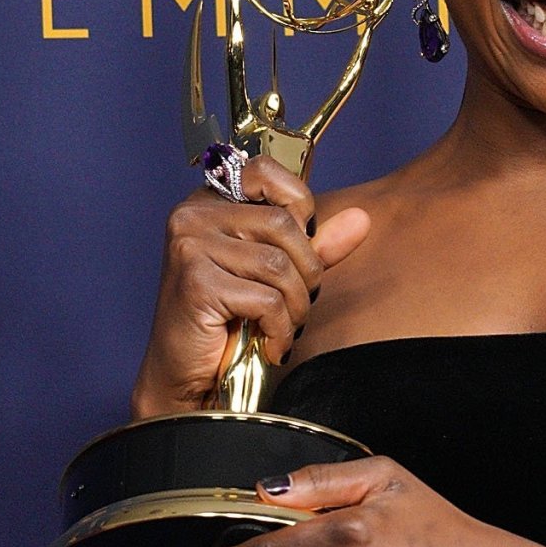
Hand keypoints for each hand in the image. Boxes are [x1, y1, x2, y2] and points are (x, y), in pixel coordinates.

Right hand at [132, 155, 371, 416]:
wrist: (184, 376)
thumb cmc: (228, 322)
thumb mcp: (277, 274)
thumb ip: (315, 245)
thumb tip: (361, 218)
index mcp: (209, 201)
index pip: (265, 170)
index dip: (299, 206)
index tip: (300, 249)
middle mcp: (192, 216)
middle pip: (283, 224)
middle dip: (306, 271)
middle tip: (295, 304)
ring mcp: (190, 247)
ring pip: (278, 264)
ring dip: (295, 306)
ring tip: (282, 327)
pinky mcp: (196, 284)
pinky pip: (266, 299)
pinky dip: (280, 330)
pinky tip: (270, 345)